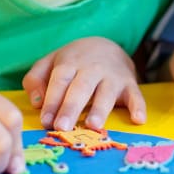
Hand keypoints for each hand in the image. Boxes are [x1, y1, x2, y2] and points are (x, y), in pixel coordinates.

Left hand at [22, 37, 144, 131]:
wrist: (108, 46)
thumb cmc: (73, 62)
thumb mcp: (50, 63)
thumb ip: (35, 79)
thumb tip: (36, 102)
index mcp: (70, 63)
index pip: (59, 81)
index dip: (52, 100)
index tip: (46, 121)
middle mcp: (92, 68)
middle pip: (80, 88)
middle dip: (71, 107)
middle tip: (62, 127)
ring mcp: (112, 76)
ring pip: (106, 92)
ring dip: (100, 109)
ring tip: (93, 125)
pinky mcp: (129, 84)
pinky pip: (136, 95)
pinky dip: (138, 107)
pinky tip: (138, 119)